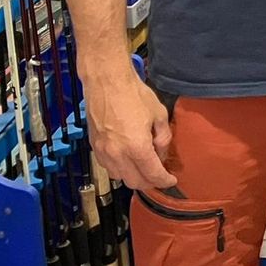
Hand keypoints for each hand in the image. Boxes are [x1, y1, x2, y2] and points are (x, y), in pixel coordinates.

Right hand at [83, 69, 175, 190]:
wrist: (107, 83)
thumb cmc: (135, 95)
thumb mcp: (159, 114)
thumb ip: (163, 138)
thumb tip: (161, 154)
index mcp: (136, 147)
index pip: (152, 175)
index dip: (164, 181)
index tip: (171, 181)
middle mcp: (118, 155)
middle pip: (135, 182)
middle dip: (150, 183)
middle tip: (160, 176)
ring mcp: (103, 152)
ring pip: (119, 177)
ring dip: (133, 177)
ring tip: (145, 168)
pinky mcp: (94, 148)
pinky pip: (108, 168)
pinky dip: (120, 169)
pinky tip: (128, 160)